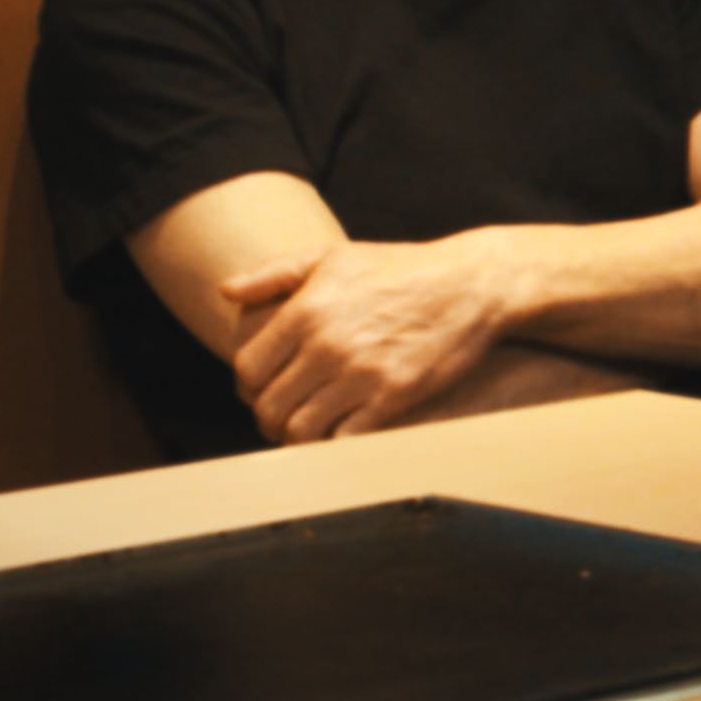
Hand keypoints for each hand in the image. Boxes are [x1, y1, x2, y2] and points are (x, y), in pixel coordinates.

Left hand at [221, 235, 522, 443]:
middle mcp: (328, 345)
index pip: (248, 370)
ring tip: (309, 429)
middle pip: (268, 406)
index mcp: (306, 310)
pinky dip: (336, 443)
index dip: (247, 388)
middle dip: (269, 417)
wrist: (474, 283)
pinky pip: (344, 439)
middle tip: (283, 416)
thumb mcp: (335, 256)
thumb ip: (275, 273)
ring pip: (301, 430)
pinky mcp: (395, 397)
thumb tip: (226, 290)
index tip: (261, 390)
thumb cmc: (402, 268)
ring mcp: (362, 374)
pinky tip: (343, 431)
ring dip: (298, 436)